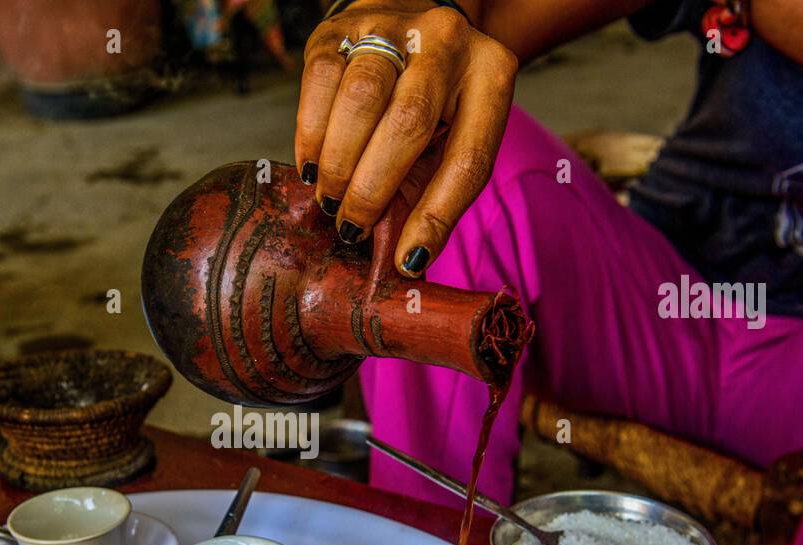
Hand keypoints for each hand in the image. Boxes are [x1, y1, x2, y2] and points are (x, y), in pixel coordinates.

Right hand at [294, 1, 516, 276]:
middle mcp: (448, 42)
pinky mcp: (341, 25)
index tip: (408, 259)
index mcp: (491, 76)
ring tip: (329, 200)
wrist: (404, 23)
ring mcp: (393, 25)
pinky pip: (320, 83)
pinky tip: (311, 165)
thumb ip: (429, 191)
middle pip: (409, 123)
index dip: (437, 216)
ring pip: (361, 100)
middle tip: (351, 228)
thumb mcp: (447, 140)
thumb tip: (406, 262)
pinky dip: (311, 135)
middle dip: (372, 189)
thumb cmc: (429, 102)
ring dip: (338, 164)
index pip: (469, 158)